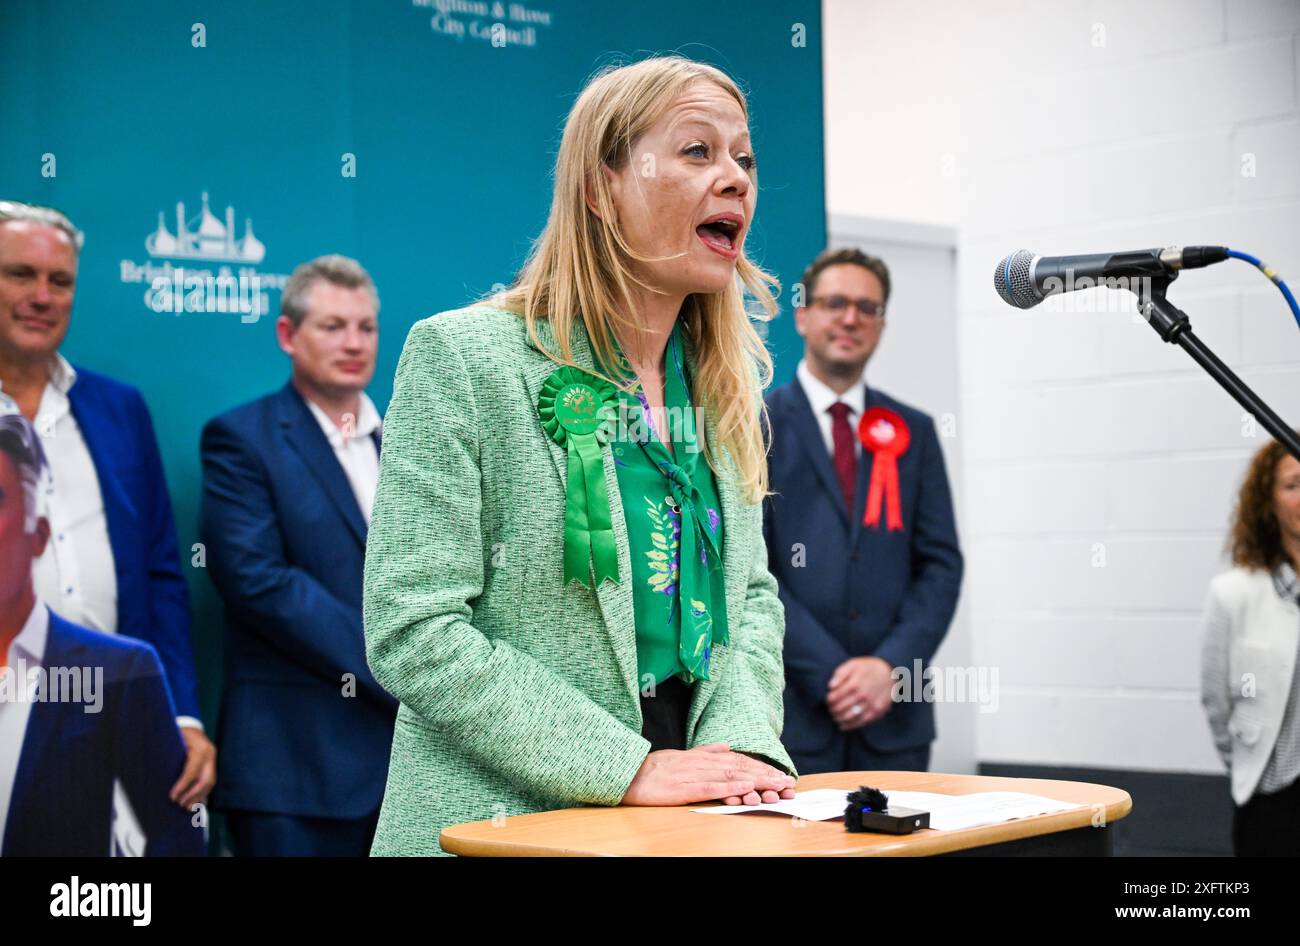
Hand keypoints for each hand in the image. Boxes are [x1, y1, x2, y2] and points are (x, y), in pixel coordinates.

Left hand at [170, 726, 216, 808]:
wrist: (191, 725)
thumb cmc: (179, 733)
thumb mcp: (173, 740)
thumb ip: (168, 755)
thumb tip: (154, 774)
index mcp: (200, 748)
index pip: (192, 771)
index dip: (182, 785)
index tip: (172, 796)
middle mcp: (210, 754)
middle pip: (206, 780)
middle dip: (192, 795)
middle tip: (180, 804)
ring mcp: (213, 759)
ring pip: (210, 783)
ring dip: (198, 796)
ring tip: (186, 807)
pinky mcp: (213, 764)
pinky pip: (211, 781)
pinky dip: (204, 793)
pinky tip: (197, 802)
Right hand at [621, 742, 795, 806]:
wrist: (627, 774)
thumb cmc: (653, 769)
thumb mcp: (681, 756)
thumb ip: (705, 751)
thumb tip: (726, 745)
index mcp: (701, 757)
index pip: (736, 761)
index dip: (759, 767)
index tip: (778, 773)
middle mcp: (701, 763)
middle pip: (739, 768)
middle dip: (765, 775)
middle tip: (786, 782)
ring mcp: (693, 775)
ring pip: (730, 777)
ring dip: (755, 781)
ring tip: (775, 786)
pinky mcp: (684, 789)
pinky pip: (711, 788)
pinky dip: (730, 789)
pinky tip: (745, 790)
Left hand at [826, 656, 894, 730]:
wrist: (890, 672)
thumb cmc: (868, 668)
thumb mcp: (853, 664)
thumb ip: (840, 674)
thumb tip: (830, 686)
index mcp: (854, 683)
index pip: (835, 697)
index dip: (829, 701)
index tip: (828, 701)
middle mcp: (862, 695)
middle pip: (841, 708)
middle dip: (832, 710)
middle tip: (830, 710)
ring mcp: (870, 705)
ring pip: (850, 717)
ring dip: (839, 719)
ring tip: (835, 717)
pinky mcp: (877, 712)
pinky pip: (861, 722)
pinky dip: (850, 726)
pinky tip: (843, 726)